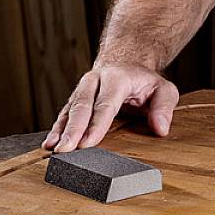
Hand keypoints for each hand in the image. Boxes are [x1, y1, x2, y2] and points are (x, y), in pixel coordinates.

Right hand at [41, 63, 179, 151]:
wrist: (126, 63)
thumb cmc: (145, 82)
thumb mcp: (164, 89)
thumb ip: (164, 107)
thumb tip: (160, 128)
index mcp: (117, 78)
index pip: (106, 104)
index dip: (96, 124)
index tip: (88, 143)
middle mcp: (95, 81)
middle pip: (82, 106)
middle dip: (73, 130)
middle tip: (66, 150)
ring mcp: (82, 90)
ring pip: (69, 111)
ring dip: (60, 131)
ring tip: (53, 150)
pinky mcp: (75, 100)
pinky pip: (64, 115)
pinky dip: (56, 129)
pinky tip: (49, 144)